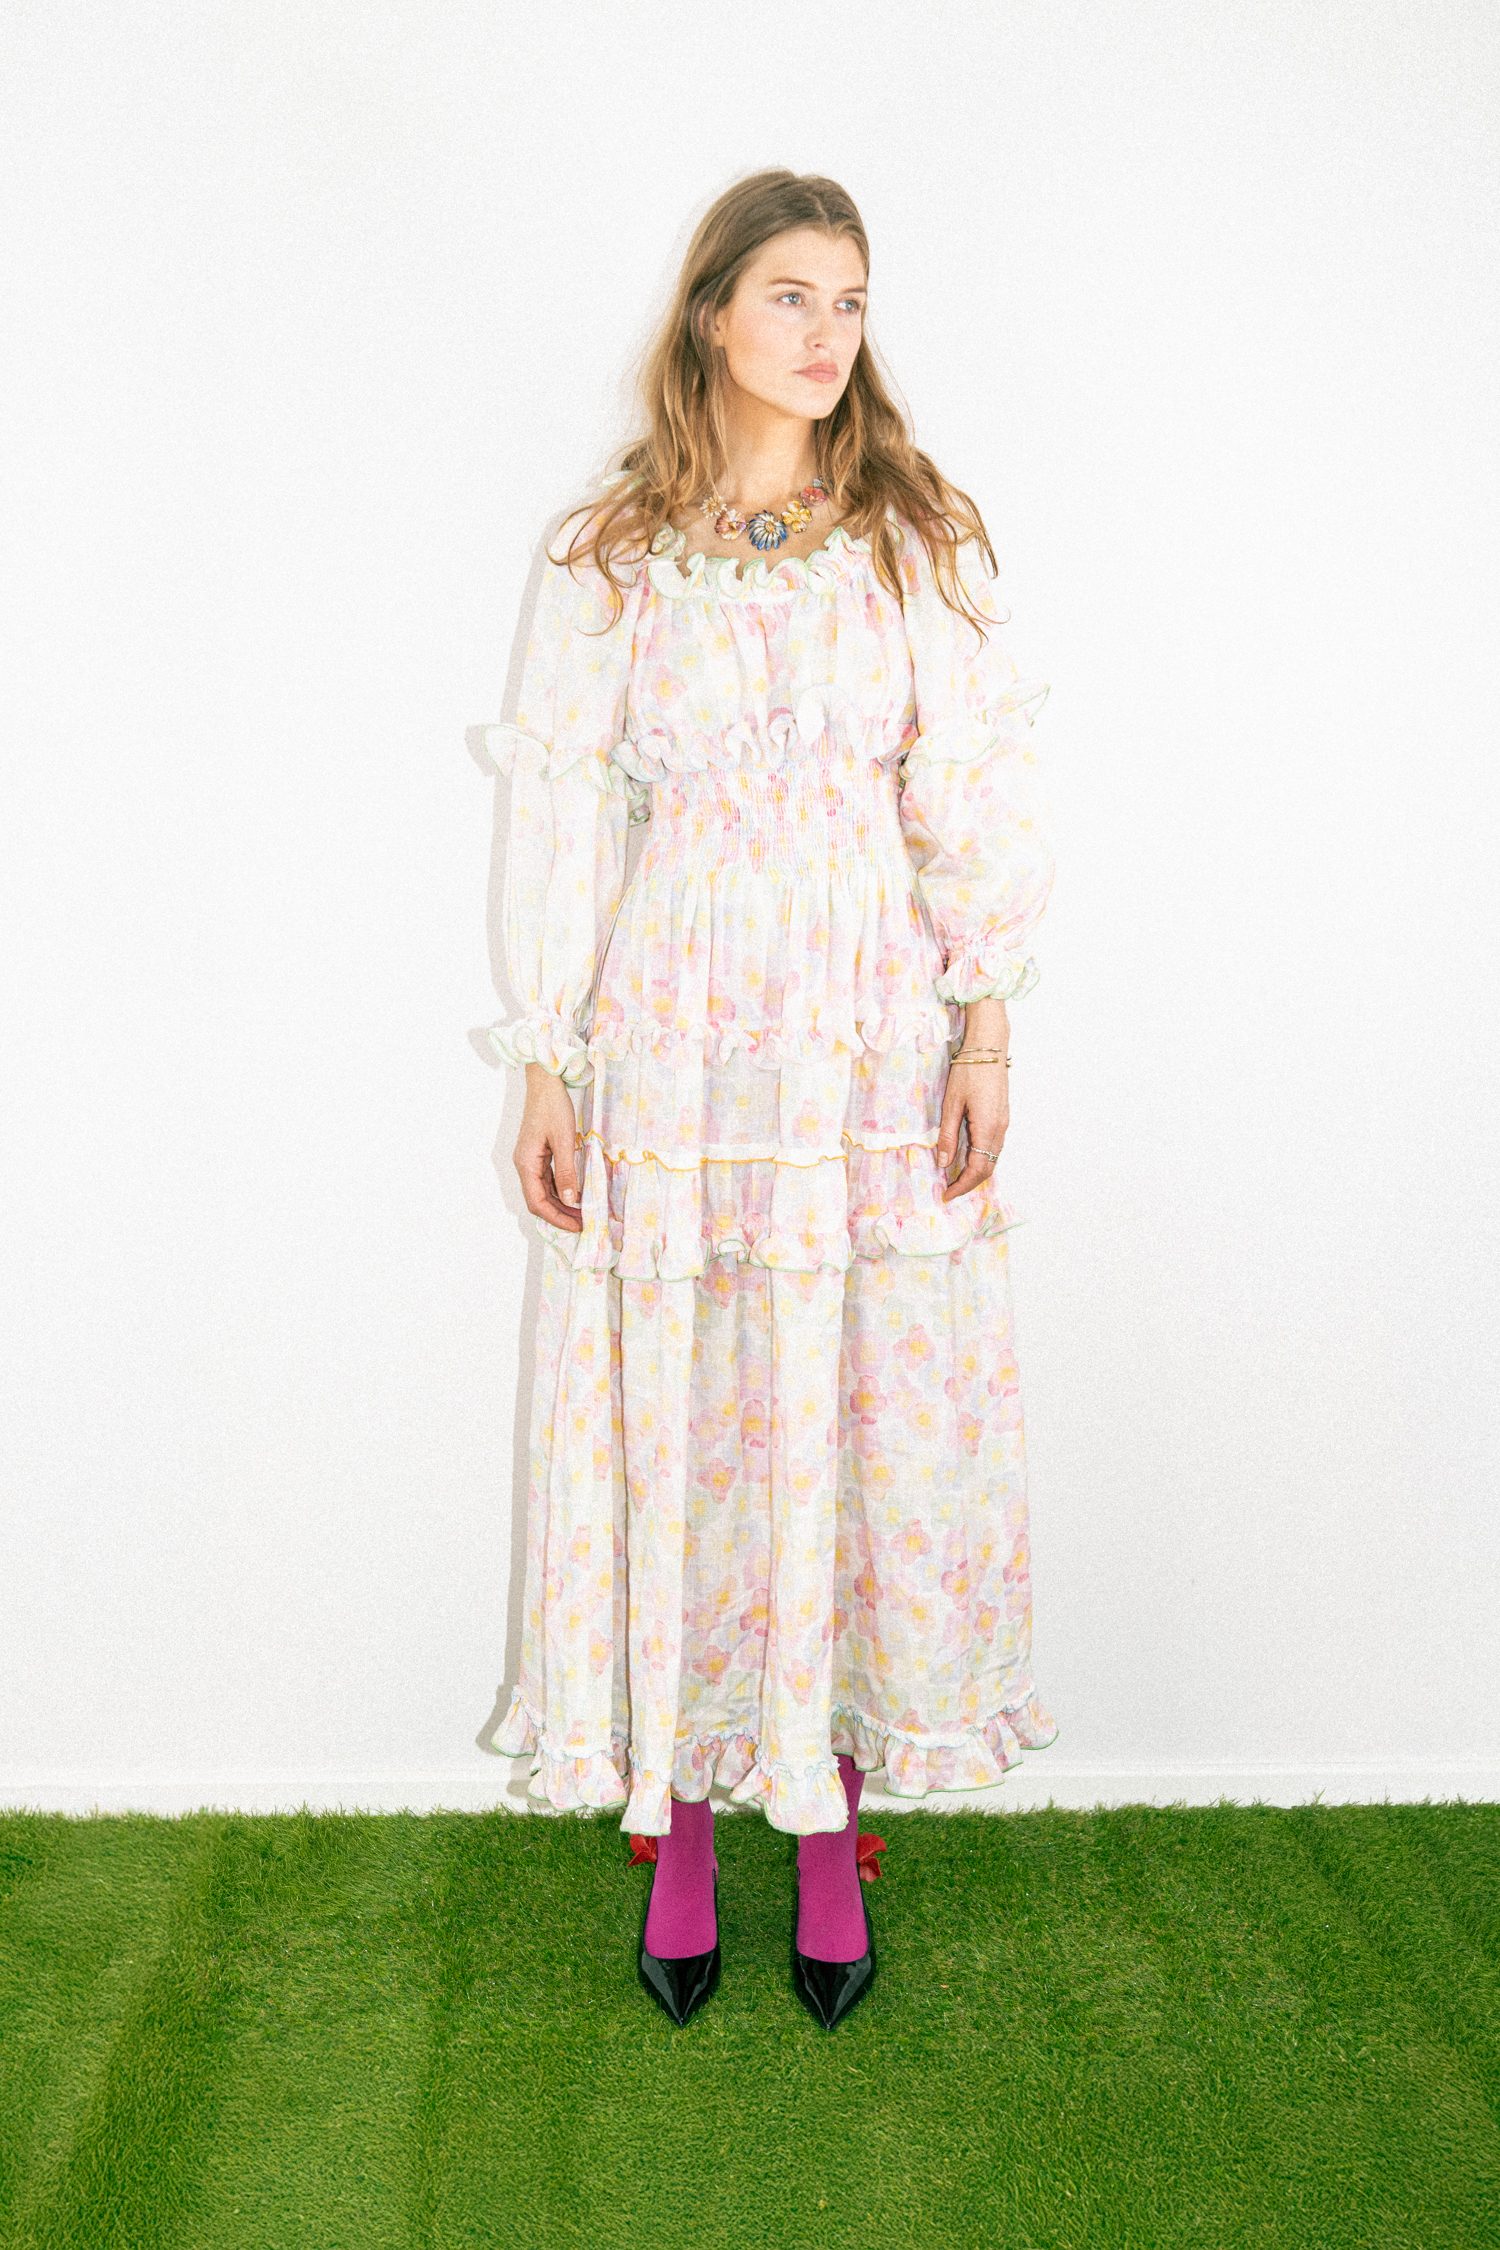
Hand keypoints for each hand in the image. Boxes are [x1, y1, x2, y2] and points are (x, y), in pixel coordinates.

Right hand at [514, 1063, 583, 1230]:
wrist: (545, 1082)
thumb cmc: (552, 1107)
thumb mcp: (564, 1140)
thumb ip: (566, 1171)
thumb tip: (570, 1199)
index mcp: (526, 1163)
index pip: (537, 1202)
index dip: (556, 1218)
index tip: (576, 1226)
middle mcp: (525, 1164)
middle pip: (539, 1200)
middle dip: (560, 1214)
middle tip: (583, 1223)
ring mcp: (530, 1159)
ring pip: (543, 1191)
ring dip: (561, 1204)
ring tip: (582, 1212)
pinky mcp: (538, 1154)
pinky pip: (548, 1179)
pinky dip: (561, 1190)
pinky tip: (575, 1194)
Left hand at [935, 1000, 1008, 1201]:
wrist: (989, 1047)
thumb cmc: (968, 1071)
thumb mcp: (951, 1104)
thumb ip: (949, 1135)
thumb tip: (944, 1162)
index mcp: (988, 1128)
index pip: (978, 1169)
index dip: (962, 1185)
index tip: (946, 1194)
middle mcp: (1000, 1129)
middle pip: (988, 1168)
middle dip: (969, 1183)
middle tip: (949, 1190)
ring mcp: (1004, 1123)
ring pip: (992, 1158)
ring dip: (975, 1171)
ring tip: (954, 1177)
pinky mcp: (1002, 1116)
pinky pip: (993, 1146)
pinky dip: (981, 1158)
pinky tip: (966, 1157)